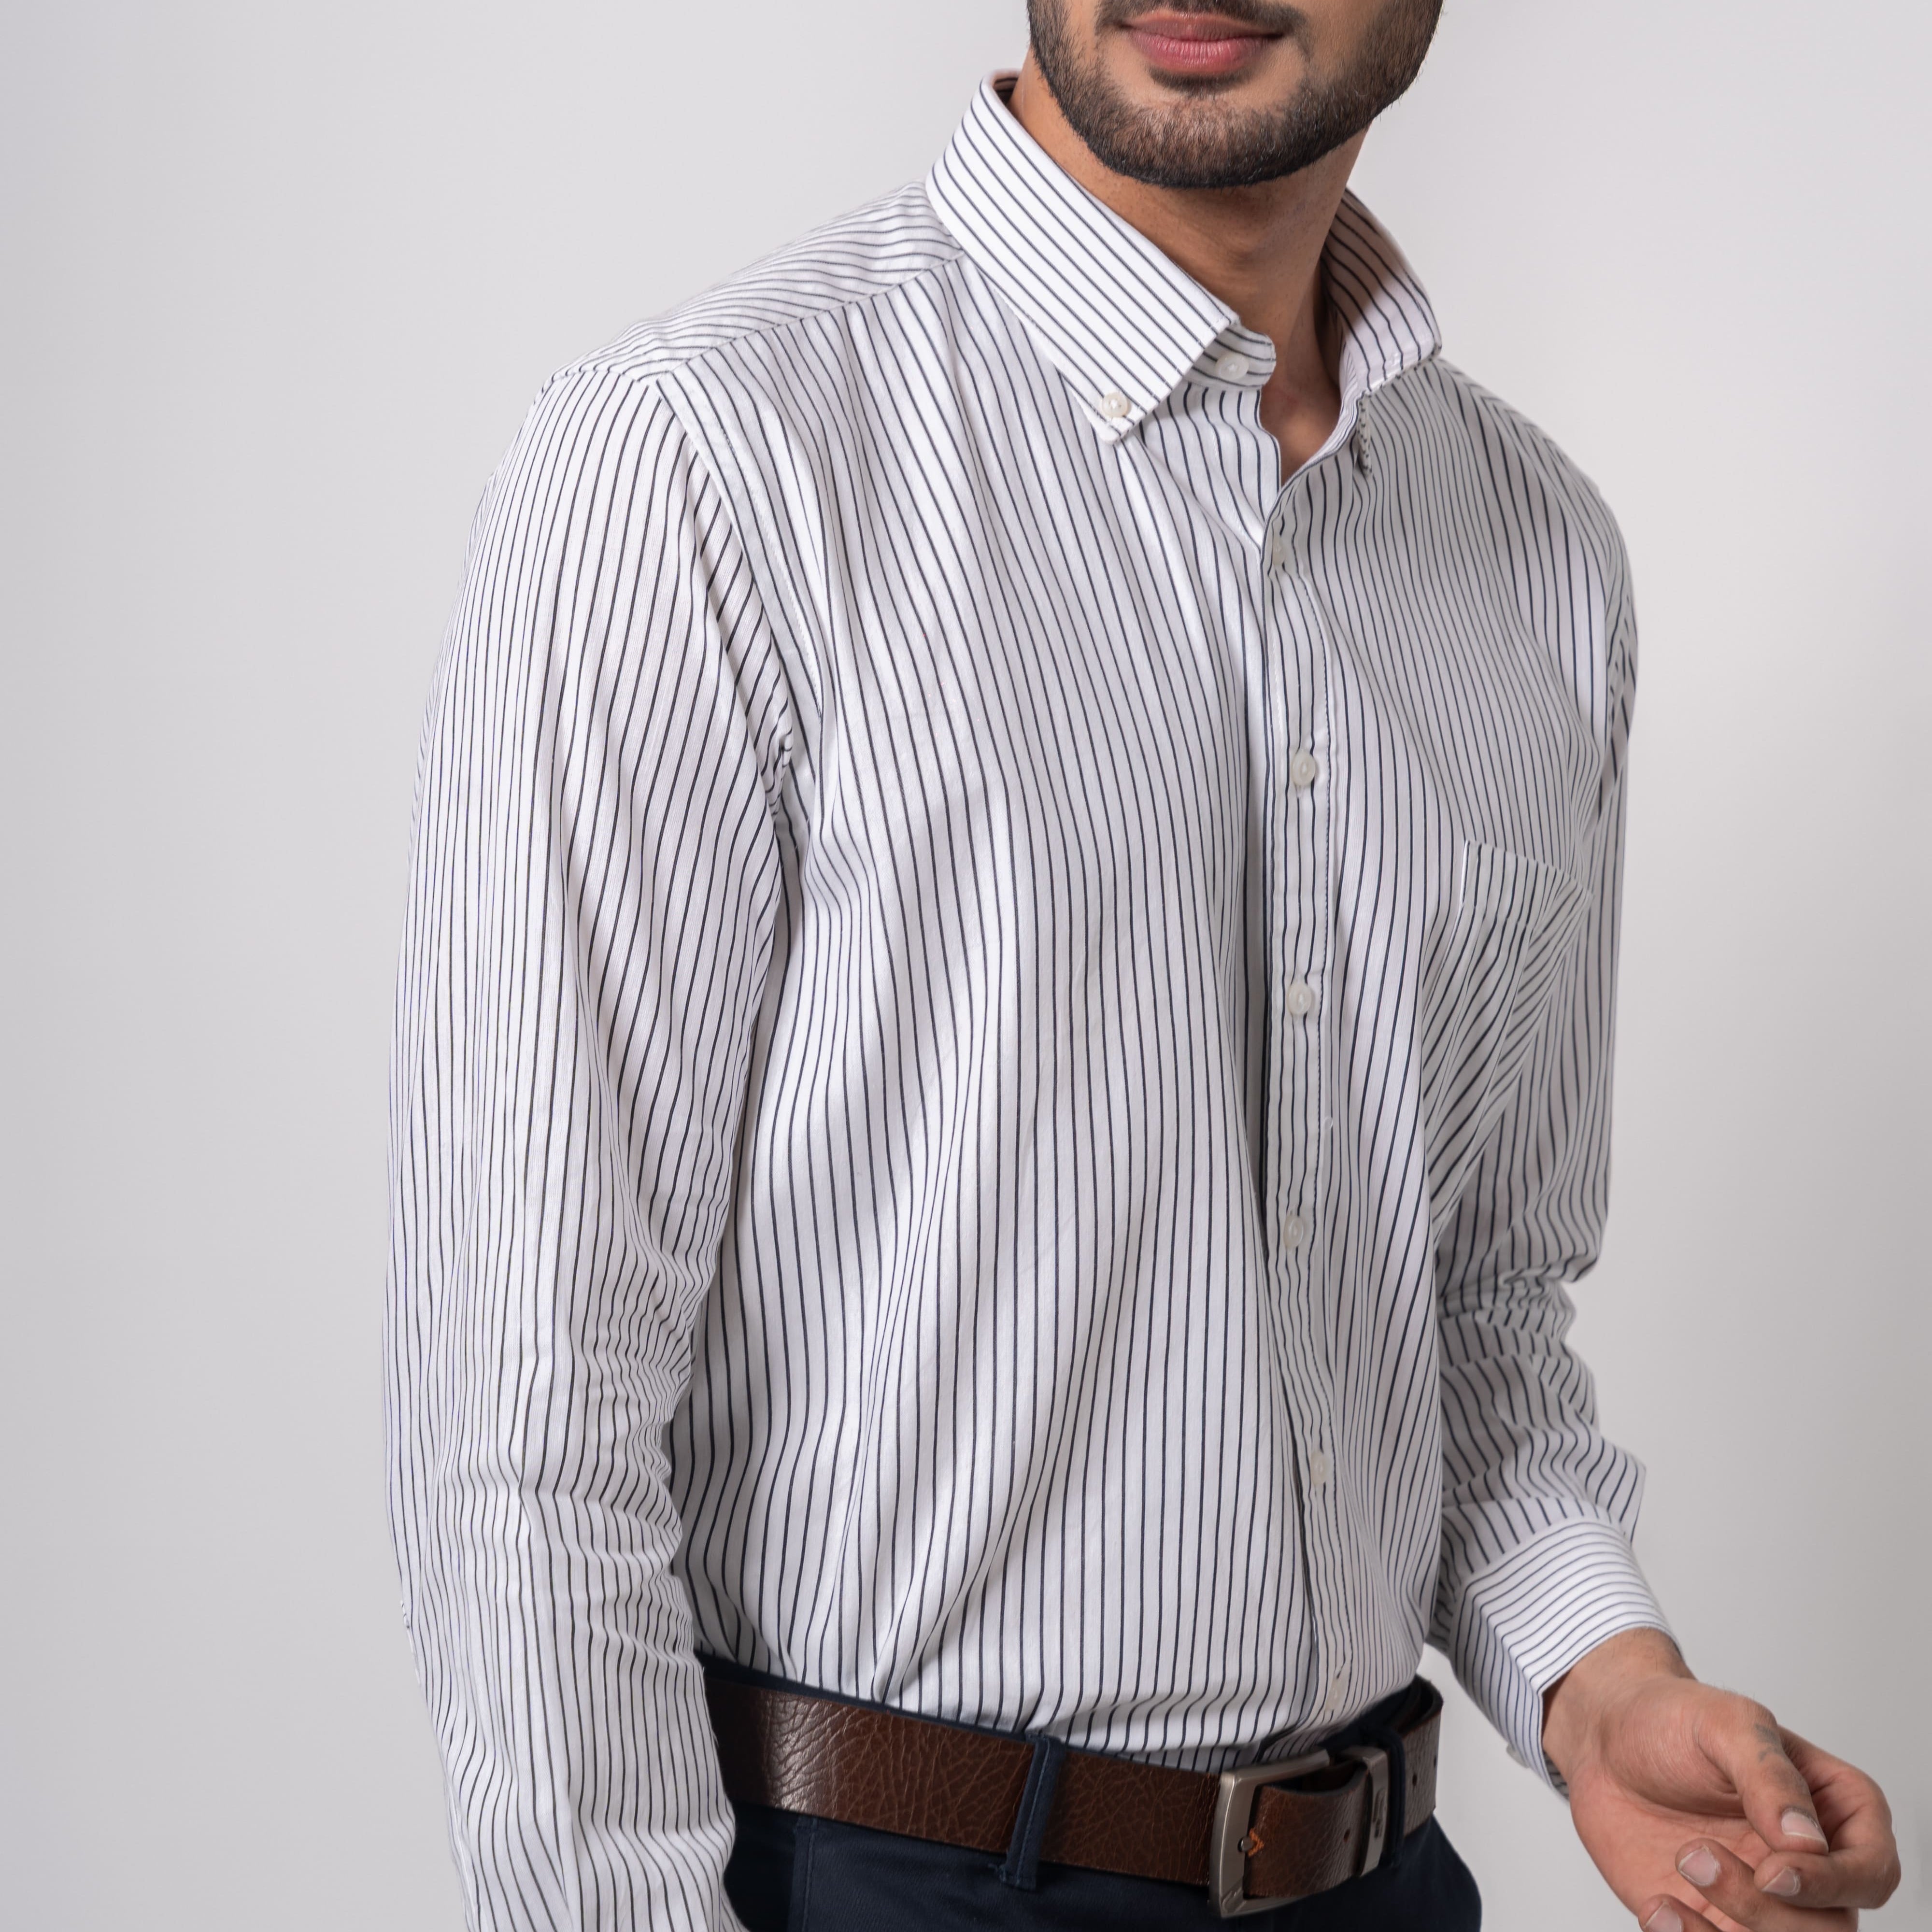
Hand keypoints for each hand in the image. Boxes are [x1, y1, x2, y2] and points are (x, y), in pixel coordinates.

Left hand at [1542, 1629, 1900, 1929]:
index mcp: (1836, 1812)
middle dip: (1768, 1909)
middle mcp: (1811, 1866)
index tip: (1771, 1870)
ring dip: (1731, 1931)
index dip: (1831, 1885)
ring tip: (1680, 1862)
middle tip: (1697, 1855)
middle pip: (1832, 1930)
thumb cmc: (1674, 1721)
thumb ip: (1769, 1776)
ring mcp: (1767, 1901)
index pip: (1871, 1874)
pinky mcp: (1717, 1923)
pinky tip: (1658, 1907)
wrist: (1604, 1740)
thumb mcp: (1724, 1724)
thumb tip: (1809, 1843)